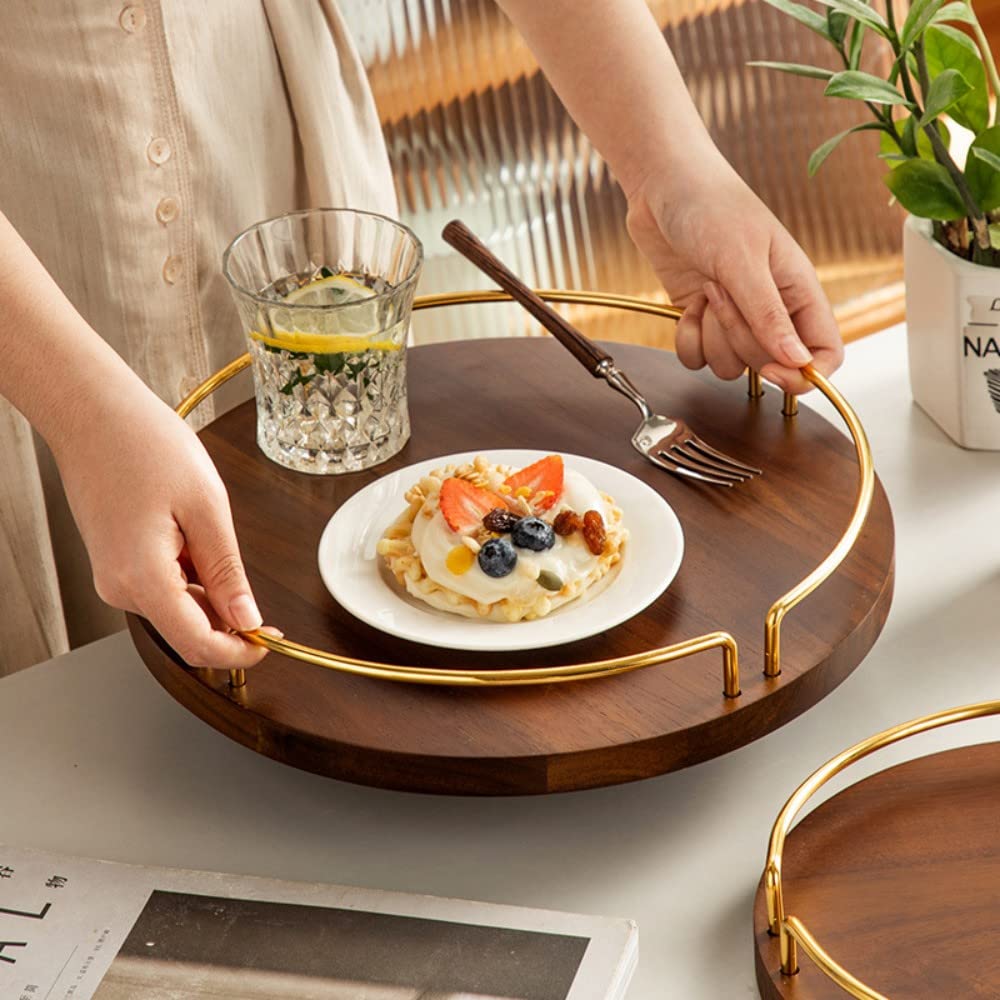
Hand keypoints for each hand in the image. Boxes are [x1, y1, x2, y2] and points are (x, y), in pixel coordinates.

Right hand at [52, 378, 275, 668]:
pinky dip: (190, 579)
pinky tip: (197, 540)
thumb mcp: (206, 507)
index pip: (197, 645)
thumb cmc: (145, 444)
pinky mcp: (116, 564)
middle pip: (187, 631)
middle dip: (229, 624)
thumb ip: (226, 572)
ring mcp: (114, 577)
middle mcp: (119, 588)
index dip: (239, 652)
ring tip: (217, 539)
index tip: (270, 641)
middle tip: (263, 599)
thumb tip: (247, 618)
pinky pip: (161, 588)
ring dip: (210, 596)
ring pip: (177, 610)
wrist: (93, 411)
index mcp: (142, 579)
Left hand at [625, 158, 842, 393]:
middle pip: (770, 364)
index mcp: (799, 290)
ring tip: (706, 291)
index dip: (804, 374)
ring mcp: (735, 316)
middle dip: (739, 338)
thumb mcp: (742, 260)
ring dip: (711, 336)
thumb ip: (769, 315)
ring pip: (731, 366)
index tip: (774, 370)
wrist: (661, 187)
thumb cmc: (711, 206)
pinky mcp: (702, 320)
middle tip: (723, 293)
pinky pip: (697, 358)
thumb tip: (798, 361)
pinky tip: (686, 306)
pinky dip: (686, 339)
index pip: (825, 353)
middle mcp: (772, 309)